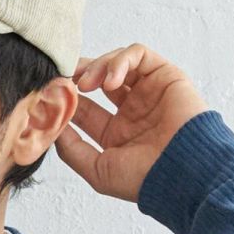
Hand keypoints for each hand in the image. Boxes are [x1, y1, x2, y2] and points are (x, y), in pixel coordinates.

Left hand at [53, 44, 209, 203]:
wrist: (182, 171)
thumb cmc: (145, 178)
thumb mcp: (97, 170)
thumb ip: (72, 150)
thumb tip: (52, 127)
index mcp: (116, 134)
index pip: (84, 109)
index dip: (67, 100)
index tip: (51, 96)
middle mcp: (132, 112)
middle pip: (98, 81)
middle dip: (78, 75)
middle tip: (63, 77)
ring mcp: (148, 93)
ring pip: (116, 64)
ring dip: (98, 67)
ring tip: (87, 83)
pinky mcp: (164, 76)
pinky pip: (138, 55)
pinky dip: (121, 60)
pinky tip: (111, 80)